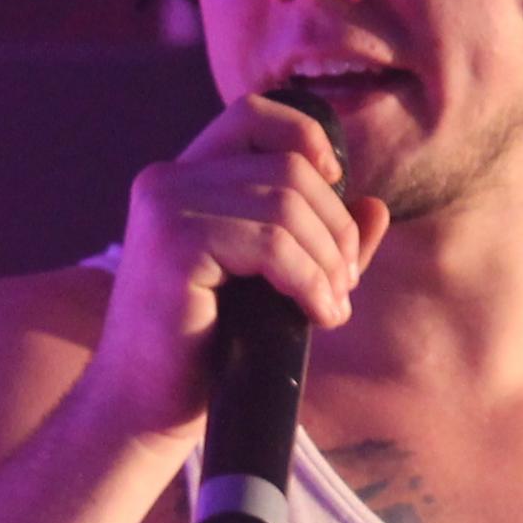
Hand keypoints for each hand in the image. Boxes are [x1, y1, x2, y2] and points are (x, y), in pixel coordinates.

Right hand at [71, 93, 390, 440]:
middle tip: (345, 282)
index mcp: (182, 178)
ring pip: (287, 205)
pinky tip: (318, 315)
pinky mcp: (174, 247)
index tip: (335, 189)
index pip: (255, 114)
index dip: (307, 139)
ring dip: (328, 260)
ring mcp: (165, 209)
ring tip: (332, 305)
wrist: (145, 409)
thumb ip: (321, 243)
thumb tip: (377, 206)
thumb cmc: (203, 350)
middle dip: (335, 226)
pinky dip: (310, 281)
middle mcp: (167, 181)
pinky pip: (272, 245)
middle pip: (287, 167)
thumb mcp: (272, 285)